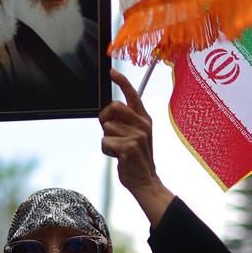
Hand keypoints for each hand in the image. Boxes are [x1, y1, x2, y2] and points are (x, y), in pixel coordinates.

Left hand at [101, 69, 173, 225]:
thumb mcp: (136, 135)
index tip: (111, 72)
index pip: (133, 95)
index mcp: (145, 118)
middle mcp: (143, 124)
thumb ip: (126, 121)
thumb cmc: (136, 157)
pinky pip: (105, 142)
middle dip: (105, 119)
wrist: (146, 180)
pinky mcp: (129, 147)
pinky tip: (117, 157)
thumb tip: (109, 109)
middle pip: (113, 107)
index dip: (122, 81)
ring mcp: (137, 135)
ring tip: (119, 149)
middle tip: (111, 133)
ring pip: (106, 128)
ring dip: (107, 140)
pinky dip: (106, 150)